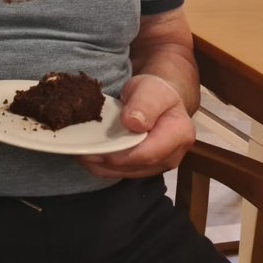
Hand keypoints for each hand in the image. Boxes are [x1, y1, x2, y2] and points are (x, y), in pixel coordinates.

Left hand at [79, 74, 195, 178]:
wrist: (159, 98)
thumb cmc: (155, 92)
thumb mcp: (150, 89)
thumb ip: (145, 104)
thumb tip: (133, 123)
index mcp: (179, 133)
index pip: (149, 153)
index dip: (122, 157)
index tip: (98, 152)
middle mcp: (174, 154)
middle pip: (140, 166)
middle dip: (110, 164)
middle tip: (84, 156)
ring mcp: (162, 162)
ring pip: (132, 172)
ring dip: (107, 169)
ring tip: (85, 158)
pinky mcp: (150, 166)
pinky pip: (129, 171)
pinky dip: (109, 168)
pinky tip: (93, 161)